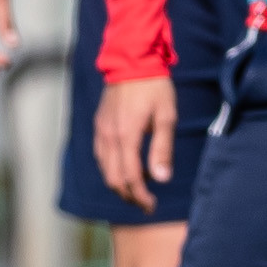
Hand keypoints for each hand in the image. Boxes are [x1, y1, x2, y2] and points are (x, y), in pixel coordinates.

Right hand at [93, 73, 177, 211]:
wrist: (132, 60)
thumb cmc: (154, 88)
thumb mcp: (166, 116)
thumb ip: (162, 149)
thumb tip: (162, 179)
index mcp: (127, 136)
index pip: (130, 177)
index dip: (141, 196)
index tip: (152, 205)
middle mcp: (109, 136)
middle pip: (113, 178)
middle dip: (129, 195)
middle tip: (146, 202)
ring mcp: (101, 131)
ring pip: (104, 169)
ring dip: (119, 184)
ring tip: (137, 188)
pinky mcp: (99, 125)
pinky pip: (100, 156)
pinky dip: (111, 169)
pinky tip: (124, 168)